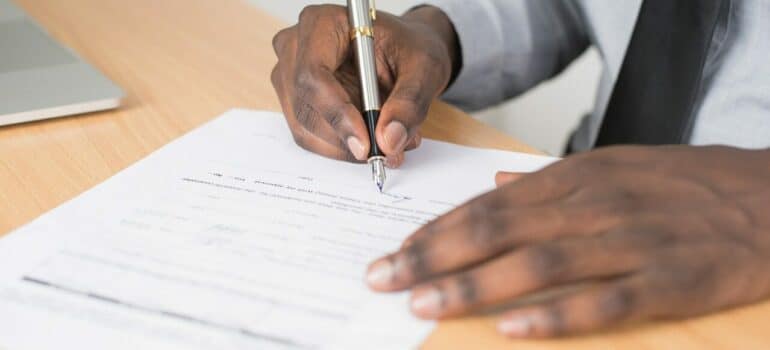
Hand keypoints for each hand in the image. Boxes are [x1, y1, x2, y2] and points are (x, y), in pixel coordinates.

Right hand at [271, 5, 458, 166]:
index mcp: (323, 23)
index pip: (313, 74)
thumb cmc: (409, 48)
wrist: (404, 52)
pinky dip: (343, 147)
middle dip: (346, 138)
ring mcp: (290, 76)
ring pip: (306, 129)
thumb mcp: (424, 68)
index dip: (337, 114)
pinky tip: (372, 138)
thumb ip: (410, 102)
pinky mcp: (296, 102)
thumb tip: (389, 139)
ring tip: (389, 142)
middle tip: (387, 152)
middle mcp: (296, 47)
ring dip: (347, 147)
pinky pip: (311, 137)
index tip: (365, 144)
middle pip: (306, 107)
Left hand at [366, 145, 769, 337]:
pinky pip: (603, 302)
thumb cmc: (682, 183)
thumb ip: (550, 179)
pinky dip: (554, 316)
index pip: (488, 204)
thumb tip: (498, 181)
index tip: (395, 251)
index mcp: (576, 177)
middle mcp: (593, 206)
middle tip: (384, 278)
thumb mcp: (613, 165)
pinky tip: (510, 329)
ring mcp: (630, 243)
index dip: (437, 229)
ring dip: (474, 285)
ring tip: (424, 303)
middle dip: (433, 256)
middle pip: (497, 230)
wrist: (768, 196)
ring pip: (537, 264)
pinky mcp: (668, 282)